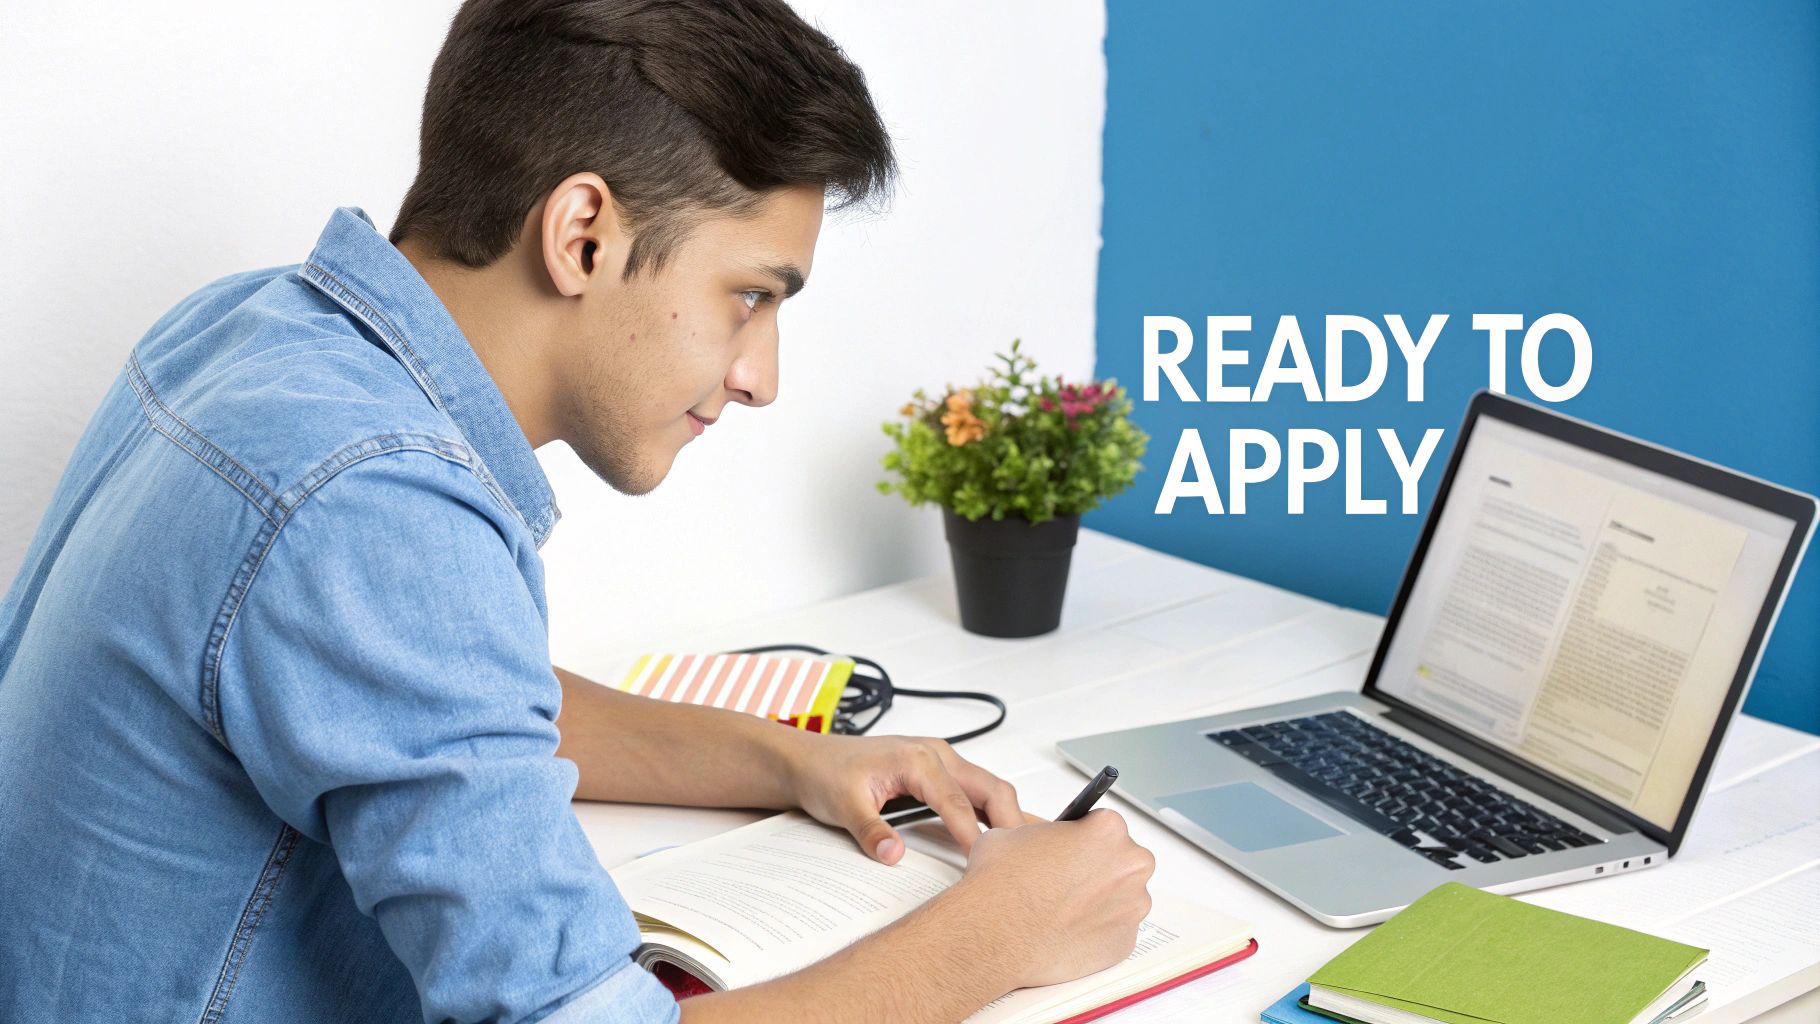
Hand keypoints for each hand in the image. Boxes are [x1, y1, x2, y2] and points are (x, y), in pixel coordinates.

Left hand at [783, 733, 1024, 863]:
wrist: (809, 760)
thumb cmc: (826, 774)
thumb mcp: (842, 805)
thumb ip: (871, 830)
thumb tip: (895, 855)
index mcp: (916, 759)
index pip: (956, 801)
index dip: (974, 834)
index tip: (985, 863)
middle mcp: (935, 754)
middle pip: (991, 788)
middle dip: (1012, 822)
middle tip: (1026, 861)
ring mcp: (940, 761)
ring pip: (988, 788)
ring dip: (1006, 817)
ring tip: (1022, 854)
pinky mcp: (938, 772)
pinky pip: (975, 791)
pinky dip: (992, 812)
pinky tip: (1004, 836)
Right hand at [960, 809, 1155, 987]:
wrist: (993, 933)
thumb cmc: (1002, 884)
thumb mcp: (1014, 832)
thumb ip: (1045, 834)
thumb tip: (1045, 842)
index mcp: (1107, 830)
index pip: (1105, 826)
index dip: (1085, 838)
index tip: (1074, 850)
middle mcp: (1129, 865)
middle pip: (1122, 861)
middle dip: (1099, 869)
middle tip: (1067, 882)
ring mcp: (1132, 906)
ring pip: (1122, 898)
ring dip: (1100, 902)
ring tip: (1064, 910)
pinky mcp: (1125, 942)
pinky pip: (1116, 932)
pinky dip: (1097, 932)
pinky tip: (1068, 931)